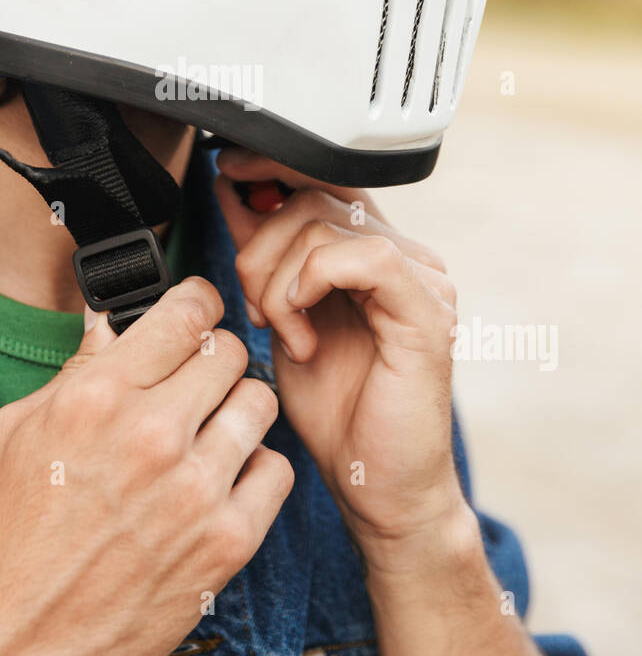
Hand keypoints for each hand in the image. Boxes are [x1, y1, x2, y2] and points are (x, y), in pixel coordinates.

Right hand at [0, 275, 292, 655]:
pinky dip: (255, 470)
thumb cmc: (15, 533)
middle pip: (231, 352)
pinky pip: (276, 470)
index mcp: (98, 396)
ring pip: (261, 403)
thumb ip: (78, 369)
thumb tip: (112, 322)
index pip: (187, 312)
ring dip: (238, 411)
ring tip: (211, 432)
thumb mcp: (21, 429)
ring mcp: (195, 490)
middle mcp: (152, 435)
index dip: (198, 304)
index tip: (199, 315)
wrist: (22, 638)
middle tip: (198, 383)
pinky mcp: (227, 541)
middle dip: (215, 360)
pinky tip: (223, 481)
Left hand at [214, 148, 464, 553]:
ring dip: (277, 278)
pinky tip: (300, 325)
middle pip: (312, 199)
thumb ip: (266, 255)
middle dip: (258, 248)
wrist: (378, 487)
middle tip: (252, 308)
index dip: (273, 168)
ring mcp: (424, 282)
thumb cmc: (336, 412)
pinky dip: (314, 281)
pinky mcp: (427, 313)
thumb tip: (234, 190)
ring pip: (326, 226)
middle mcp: (406, 257)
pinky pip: (365, 257)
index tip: (228, 175)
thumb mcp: (281, 317)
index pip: (323, 179)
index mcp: (372, 255)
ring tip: (280, 331)